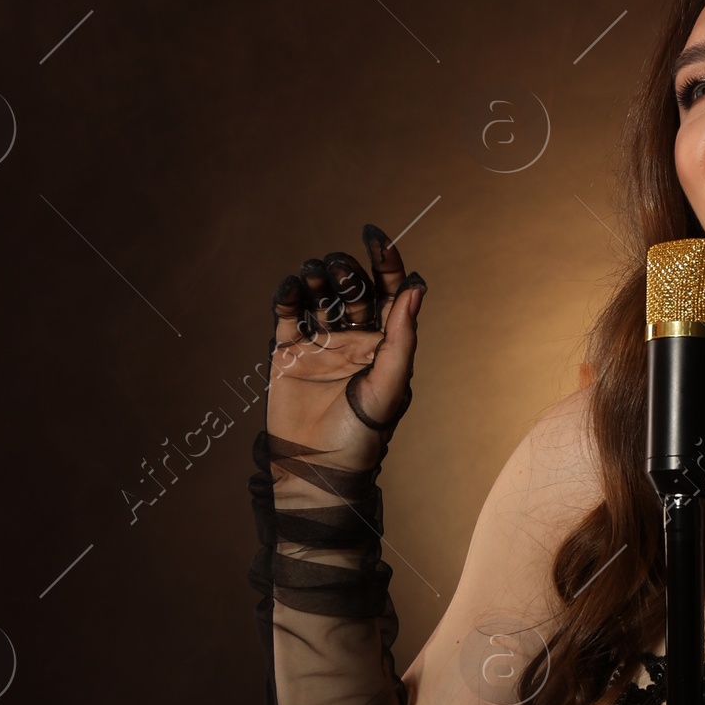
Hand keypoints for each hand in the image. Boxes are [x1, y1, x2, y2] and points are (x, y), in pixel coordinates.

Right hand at [264, 224, 424, 474]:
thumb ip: (401, 338)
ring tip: (313, 273)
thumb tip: (416, 287)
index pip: (388, 291)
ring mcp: (321, 343)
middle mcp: (355, 338)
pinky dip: (288, 297)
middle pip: (352, 289)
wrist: (316, 470)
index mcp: (386, 343)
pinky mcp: (288, 352)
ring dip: (318, 279)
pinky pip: (288, 315)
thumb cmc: (362, 436)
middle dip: (346, 272)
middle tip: (338, 270)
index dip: (385, 260)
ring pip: (320, 297)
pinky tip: (291, 289)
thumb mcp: (389, 388)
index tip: (374, 234)